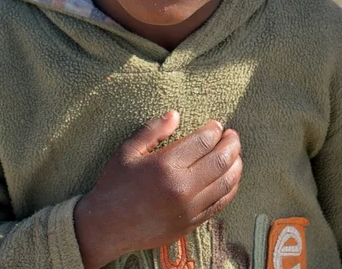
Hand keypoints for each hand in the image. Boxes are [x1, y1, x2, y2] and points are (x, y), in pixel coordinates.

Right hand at [74, 111, 241, 268]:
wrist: (106, 227)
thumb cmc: (115, 184)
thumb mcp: (128, 150)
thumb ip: (153, 130)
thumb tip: (176, 114)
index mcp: (166, 165)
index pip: (203, 142)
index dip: (214, 130)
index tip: (217, 125)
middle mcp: (182, 187)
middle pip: (220, 160)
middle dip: (231, 144)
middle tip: (233, 136)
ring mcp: (189, 208)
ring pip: (226, 183)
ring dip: (236, 165)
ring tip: (235, 154)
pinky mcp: (191, 224)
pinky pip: (220, 204)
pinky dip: (231, 188)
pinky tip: (230, 178)